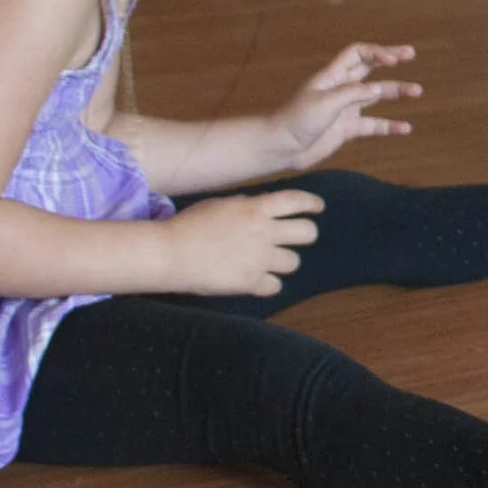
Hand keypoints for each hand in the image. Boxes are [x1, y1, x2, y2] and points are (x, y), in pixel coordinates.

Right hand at [165, 189, 322, 295]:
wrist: (170, 253)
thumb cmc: (188, 225)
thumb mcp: (220, 204)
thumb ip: (245, 205)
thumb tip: (261, 208)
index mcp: (255, 208)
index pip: (296, 201)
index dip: (311, 204)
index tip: (318, 208)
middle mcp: (263, 232)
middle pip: (307, 233)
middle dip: (305, 235)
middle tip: (296, 238)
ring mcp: (259, 258)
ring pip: (294, 262)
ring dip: (284, 261)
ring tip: (268, 261)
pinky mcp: (250, 282)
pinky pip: (275, 286)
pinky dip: (267, 284)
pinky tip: (256, 281)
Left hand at [271, 43, 422, 169]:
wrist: (282, 147)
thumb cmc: (297, 120)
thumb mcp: (325, 102)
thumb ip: (352, 94)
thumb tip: (378, 89)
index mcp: (332, 76)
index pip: (358, 54)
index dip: (376, 52)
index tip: (393, 60)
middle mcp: (342, 89)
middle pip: (370, 68)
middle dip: (390, 59)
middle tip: (411, 53)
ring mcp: (346, 109)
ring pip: (377, 95)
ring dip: (397, 91)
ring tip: (417, 91)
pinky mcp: (348, 129)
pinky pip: (374, 125)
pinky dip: (390, 126)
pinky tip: (405, 128)